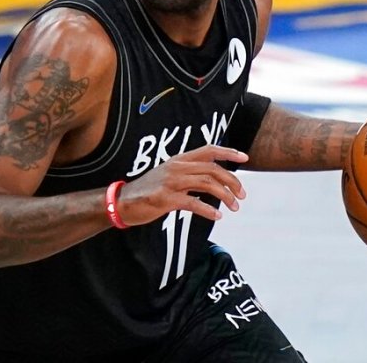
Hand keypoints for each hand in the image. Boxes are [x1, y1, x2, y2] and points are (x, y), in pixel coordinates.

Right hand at [116, 145, 247, 225]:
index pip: (208, 150)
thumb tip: (212, 178)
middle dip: (232, 181)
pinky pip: (193, 203)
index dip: (228, 152)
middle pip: (212, 169)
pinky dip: (208, 210)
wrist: (121, 202)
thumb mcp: (169, 176)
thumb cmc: (148, 191)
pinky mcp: (165, 199)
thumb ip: (188, 174)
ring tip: (234, 208)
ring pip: (206, 184)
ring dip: (225, 196)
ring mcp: (170, 182)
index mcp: (178, 160)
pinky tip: (217, 216)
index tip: (245, 158)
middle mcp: (176, 167)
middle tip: (242, 195)